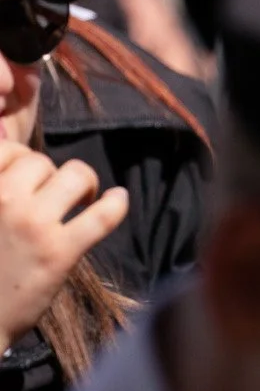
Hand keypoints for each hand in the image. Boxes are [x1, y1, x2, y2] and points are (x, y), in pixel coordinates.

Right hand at [0, 140, 127, 343]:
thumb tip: (9, 139)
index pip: (5, 150)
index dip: (19, 160)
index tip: (25, 177)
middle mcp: (1, 200)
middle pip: (41, 162)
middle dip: (49, 176)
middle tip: (52, 197)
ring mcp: (32, 224)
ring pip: (75, 176)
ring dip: (82, 185)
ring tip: (81, 200)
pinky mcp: (60, 251)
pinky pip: (104, 213)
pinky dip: (116, 203)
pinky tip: (117, 200)